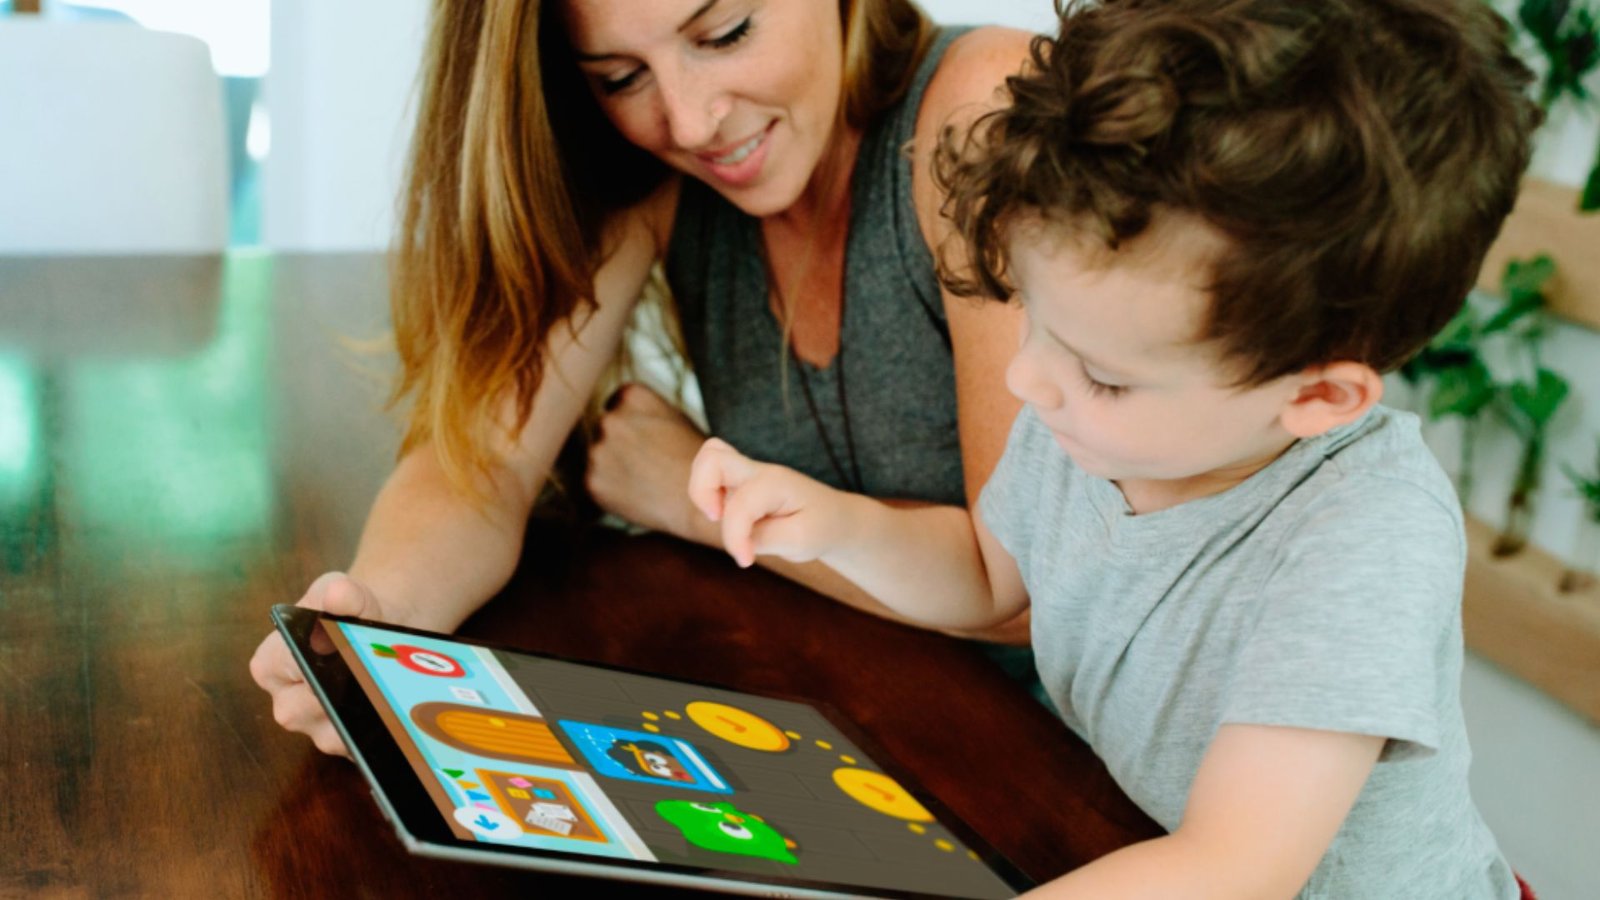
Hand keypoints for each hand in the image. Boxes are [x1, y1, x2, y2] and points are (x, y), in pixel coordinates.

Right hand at [248, 572, 383, 757]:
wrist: (379, 635)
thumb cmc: (349, 614)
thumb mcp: (343, 593)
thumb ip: (340, 592)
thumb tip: (339, 594)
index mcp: (270, 666)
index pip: (290, 669)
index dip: (319, 662)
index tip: (346, 653)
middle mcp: (287, 705)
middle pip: (311, 710)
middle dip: (345, 693)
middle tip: (376, 678)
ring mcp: (317, 730)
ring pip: (340, 735)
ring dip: (369, 715)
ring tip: (395, 694)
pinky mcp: (348, 745)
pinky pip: (364, 747)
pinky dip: (386, 730)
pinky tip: (406, 713)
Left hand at [586, 383, 710, 540]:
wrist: (701, 501)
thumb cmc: (695, 461)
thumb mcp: (673, 417)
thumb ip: (642, 412)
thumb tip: (618, 413)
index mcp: (631, 395)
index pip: (614, 404)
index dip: (630, 425)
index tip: (645, 440)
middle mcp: (610, 418)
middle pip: (602, 428)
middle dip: (617, 444)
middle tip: (645, 463)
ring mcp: (598, 450)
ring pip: (597, 456)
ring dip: (611, 466)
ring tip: (644, 479)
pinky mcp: (592, 481)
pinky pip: (595, 482)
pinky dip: (610, 489)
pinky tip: (636, 493)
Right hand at [688, 437, 851, 567]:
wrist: (833, 519)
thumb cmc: (818, 527)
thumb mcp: (800, 541)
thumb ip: (762, 539)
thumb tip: (734, 539)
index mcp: (775, 483)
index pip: (740, 506)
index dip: (735, 539)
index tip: (746, 561)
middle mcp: (757, 472)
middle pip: (711, 458)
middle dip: (701, 492)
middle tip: (717, 518)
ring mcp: (745, 476)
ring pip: (706, 462)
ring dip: (703, 492)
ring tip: (722, 516)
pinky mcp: (738, 485)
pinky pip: (711, 476)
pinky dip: (707, 494)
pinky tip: (727, 514)